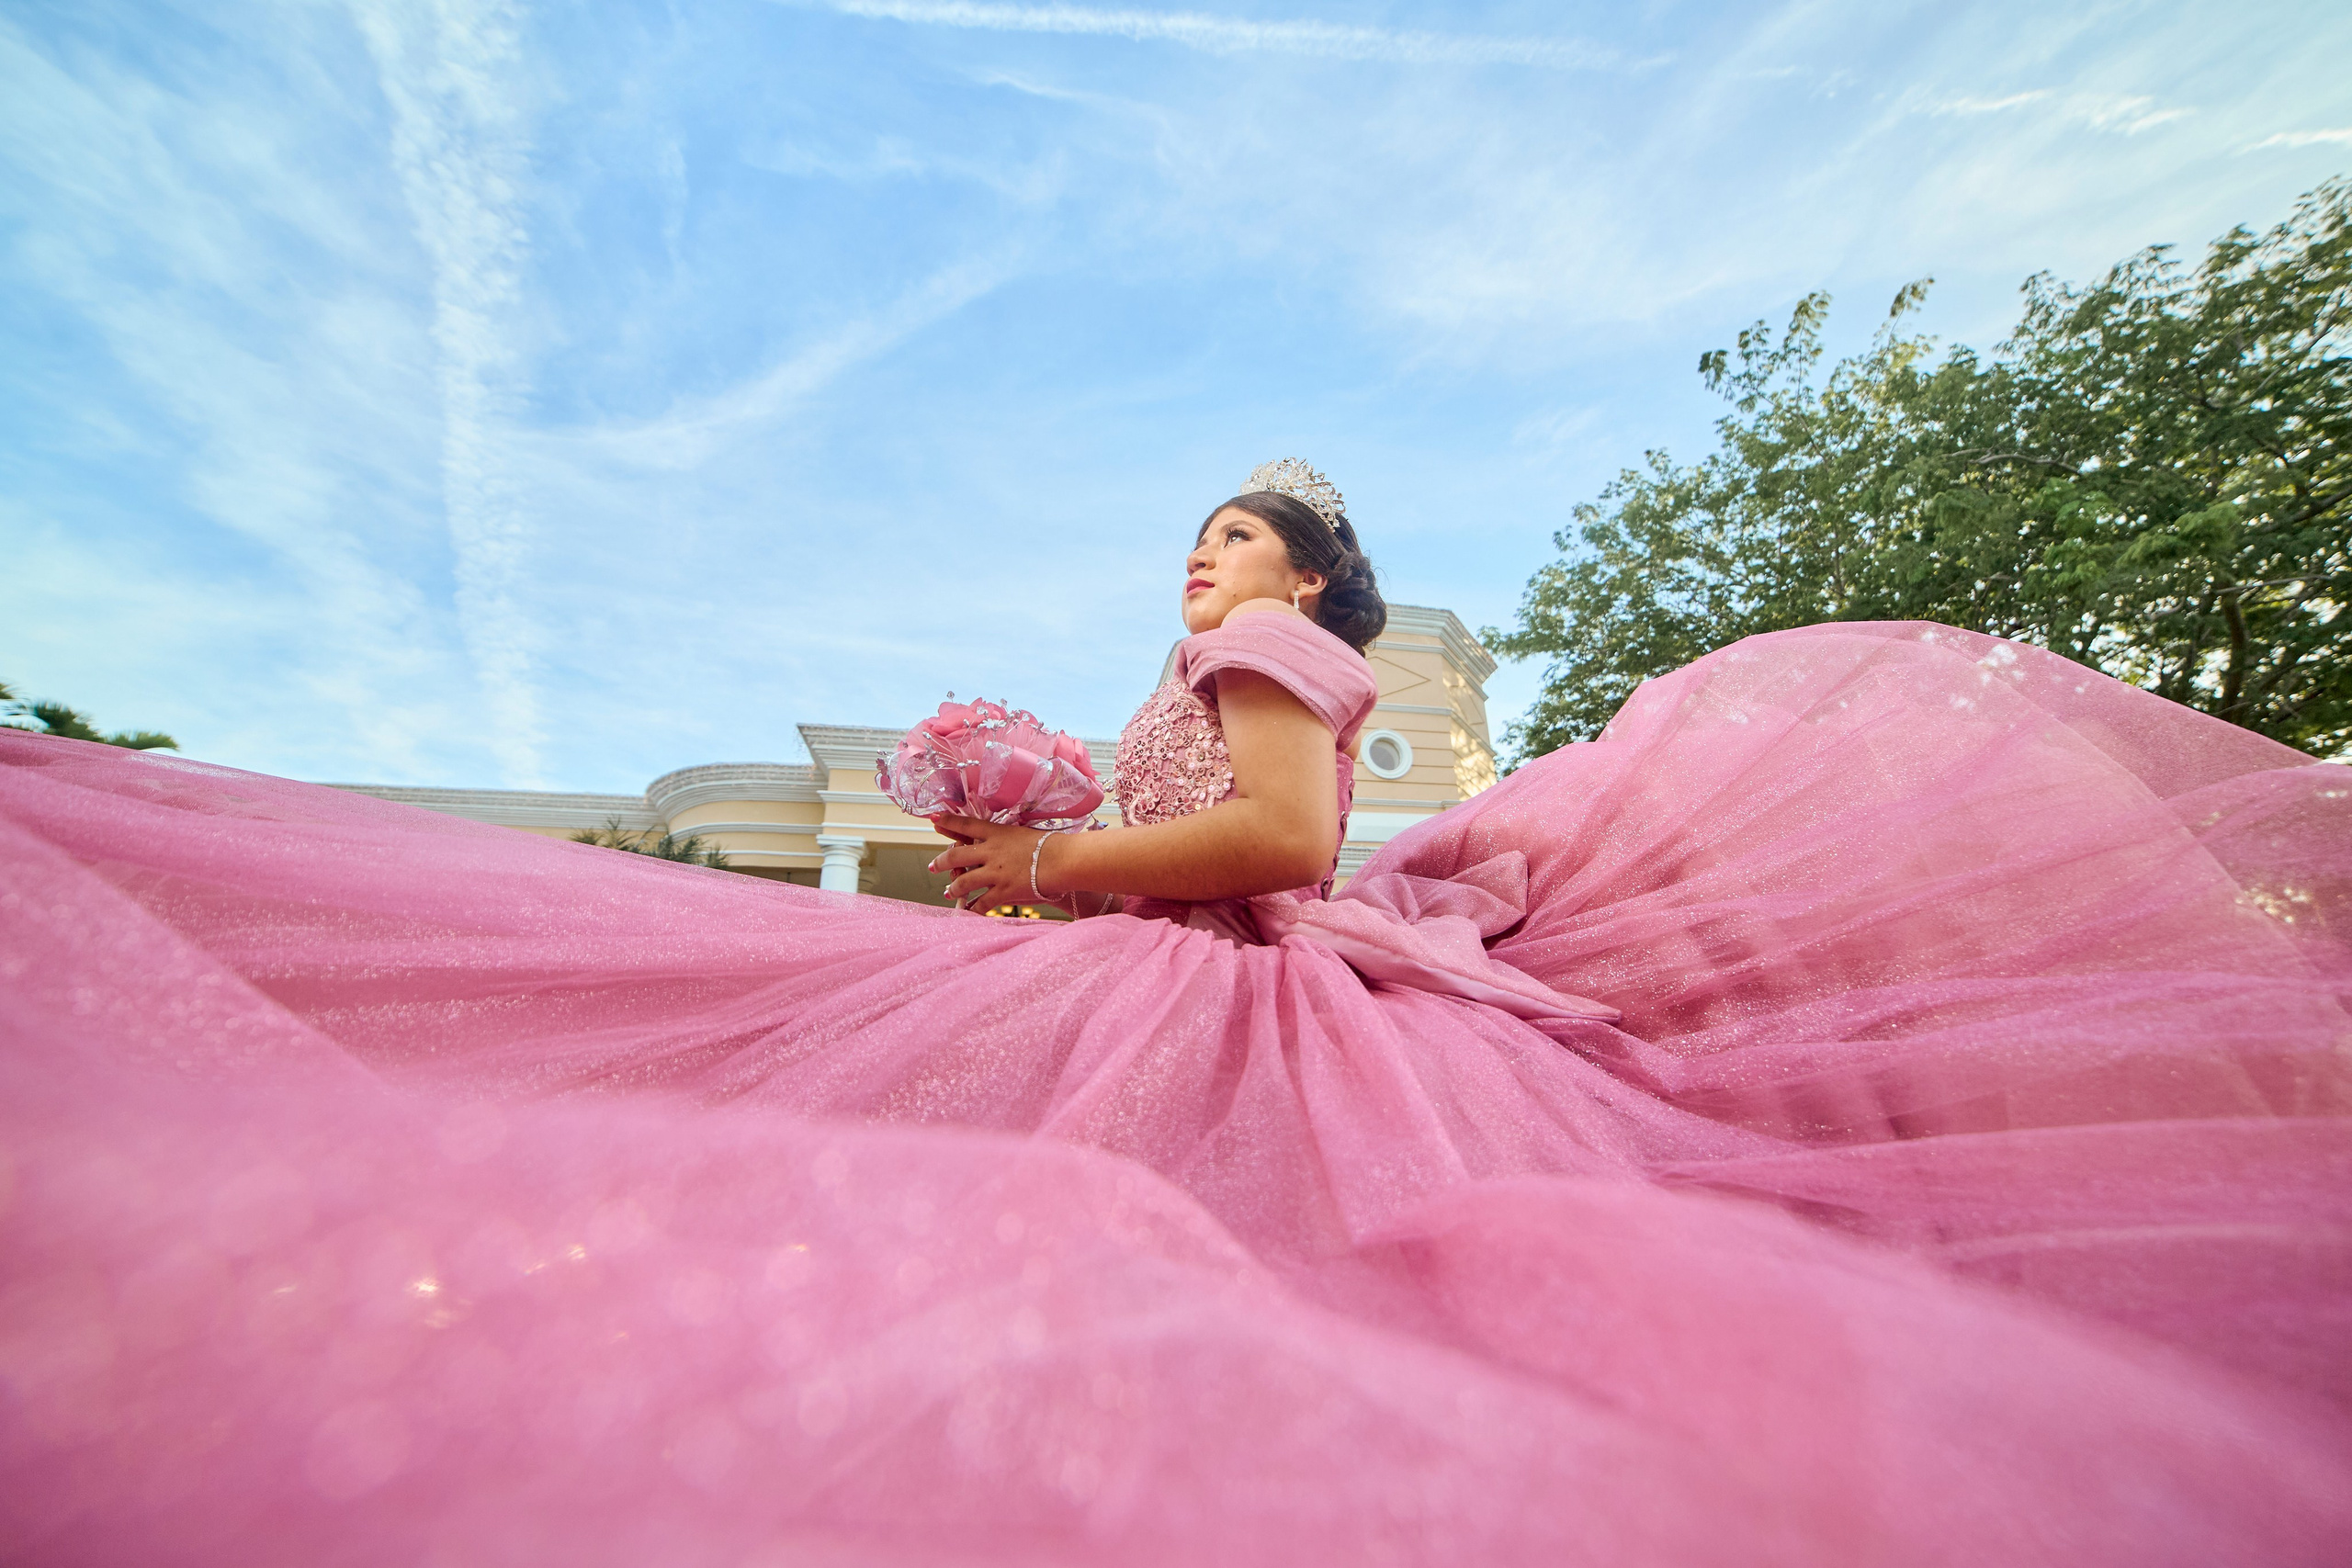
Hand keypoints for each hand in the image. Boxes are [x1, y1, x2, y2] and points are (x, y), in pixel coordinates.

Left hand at [928, 816, 1049, 911]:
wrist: (1063, 860)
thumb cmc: (1051, 844)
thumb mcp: (1024, 832)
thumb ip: (1007, 837)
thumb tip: (999, 840)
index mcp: (997, 833)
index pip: (966, 825)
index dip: (947, 822)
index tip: (933, 819)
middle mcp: (991, 852)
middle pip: (956, 855)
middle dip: (941, 861)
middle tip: (933, 866)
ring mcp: (995, 873)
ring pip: (963, 882)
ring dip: (953, 888)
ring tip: (948, 892)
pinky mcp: (1003, 891)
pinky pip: (982, 903)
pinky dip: (974, 910)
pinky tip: (969, 912)